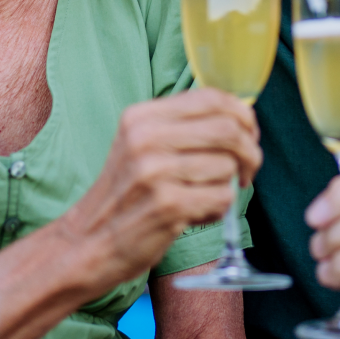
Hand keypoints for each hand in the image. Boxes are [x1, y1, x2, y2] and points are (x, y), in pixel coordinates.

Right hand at [55, 89, 261, 287]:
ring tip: (201, 197)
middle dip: (250, 153)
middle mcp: (145, 139)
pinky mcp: (168, 205)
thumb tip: (240, 118)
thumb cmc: (125, 195)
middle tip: (245, 171)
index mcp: (140, 117)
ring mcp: (155, 172)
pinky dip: (218, 210)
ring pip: (228, 167)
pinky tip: (195, 214)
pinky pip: (222, 198)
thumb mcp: (139, 146)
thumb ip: (181, 127)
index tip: (248, 136)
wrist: (90, 240)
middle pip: (228, 130)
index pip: (211, 97)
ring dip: (227, 187)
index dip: (242, 115)